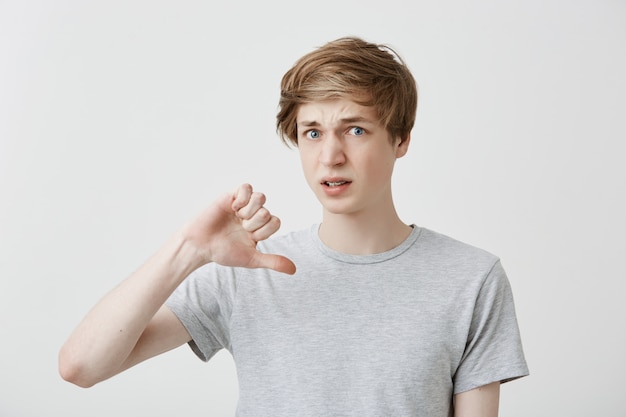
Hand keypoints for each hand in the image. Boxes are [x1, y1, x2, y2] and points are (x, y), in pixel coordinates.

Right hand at [181, 184, 295, 274]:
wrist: (200, 245)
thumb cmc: (223, 252)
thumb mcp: (251, 259)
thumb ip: (272, 261)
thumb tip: (294, 270)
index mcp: (260, 229)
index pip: (276, 222)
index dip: (264, 231)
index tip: (250, 237)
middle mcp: (253, 215)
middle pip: (267, 212)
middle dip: (253, 223)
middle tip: (240, 227)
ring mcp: (243, 205)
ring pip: (261, 197)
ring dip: (249, 209)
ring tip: (237, 216)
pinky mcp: (232, 196)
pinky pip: (247, 187)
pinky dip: (242, 198)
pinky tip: (233, 208)